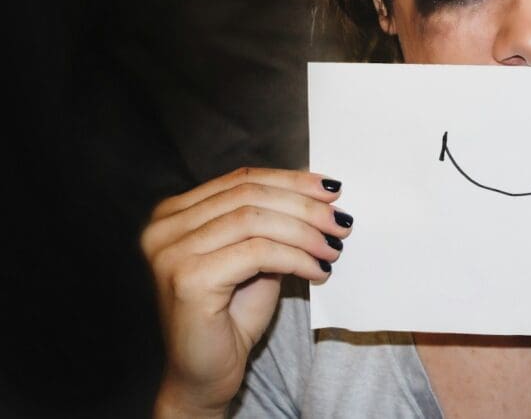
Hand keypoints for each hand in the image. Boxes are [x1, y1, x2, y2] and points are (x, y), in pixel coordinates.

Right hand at [141, 168, 352, 416]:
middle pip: (249, 195)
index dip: (292, 181)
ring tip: (333, 248)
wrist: (205, 374)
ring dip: (305, 232)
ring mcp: (171, 252)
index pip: (242, 180)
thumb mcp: (255, 256)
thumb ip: (273, 222)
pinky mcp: (188, 279)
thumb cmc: (231, 316)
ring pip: (256, 221)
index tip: (333, 190)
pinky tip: (318, 270)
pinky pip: (258, 253)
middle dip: (305, 206)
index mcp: (175, 213)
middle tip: (341, 223)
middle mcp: (164, 227)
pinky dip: (296, 258)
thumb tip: (320, 195)